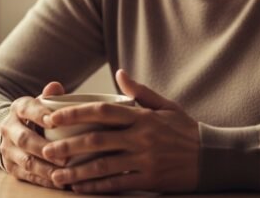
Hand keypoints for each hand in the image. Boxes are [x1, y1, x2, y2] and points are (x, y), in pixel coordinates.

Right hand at [0, 81, 66, 188]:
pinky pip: (28, 176)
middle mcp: (9, 128)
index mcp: (18, 108)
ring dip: (46, 168)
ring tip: (64, 173)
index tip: (53, 121)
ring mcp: (8, 149)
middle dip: (45, 148)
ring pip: (26, 161)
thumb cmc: (37, 115)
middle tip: (65, 156)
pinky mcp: (11, 167)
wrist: (12, 132)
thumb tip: (55, 86)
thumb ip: (50, 96)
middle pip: (25, 139)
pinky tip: (60, 182)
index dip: (39, 115)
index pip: (27, 109)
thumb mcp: (41, 102)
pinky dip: (44, 180)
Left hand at [41, 69, 199, 193]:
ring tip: (56, 175)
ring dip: (76, 171)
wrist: (214, 157)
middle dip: (67, 145)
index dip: (74, 113)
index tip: (53, 117)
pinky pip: (117, 184)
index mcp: (141, 117)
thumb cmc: (186, 130)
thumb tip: (119, 73)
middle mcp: (141, 137)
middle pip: (96, 139)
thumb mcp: (166, 106)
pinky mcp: (149, 179)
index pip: (102, 111)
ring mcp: (145, 160)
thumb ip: (140, 91)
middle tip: (45, 150)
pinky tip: (79, 188)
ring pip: (103, 165)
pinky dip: (96, 187)